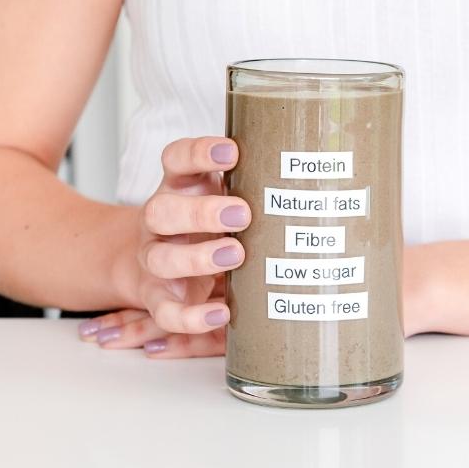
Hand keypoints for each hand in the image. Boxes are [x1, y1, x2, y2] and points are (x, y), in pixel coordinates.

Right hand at [77, 136, 249, 357]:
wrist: (166, 266)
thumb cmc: (212, 226)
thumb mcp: (227, 198)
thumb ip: (252, 187)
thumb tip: (314, 178)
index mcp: (178, 188)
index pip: (176, 160)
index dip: (198, 153)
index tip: (232, 151)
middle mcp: (159, 222)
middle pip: (160, 211)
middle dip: (200, 212)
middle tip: (242, 214)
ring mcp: (154, 260)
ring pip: (160, 258)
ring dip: (197, 258)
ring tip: (236, 255)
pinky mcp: (157, 298)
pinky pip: (166, 311)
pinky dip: (192, 316)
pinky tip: (222, 313)